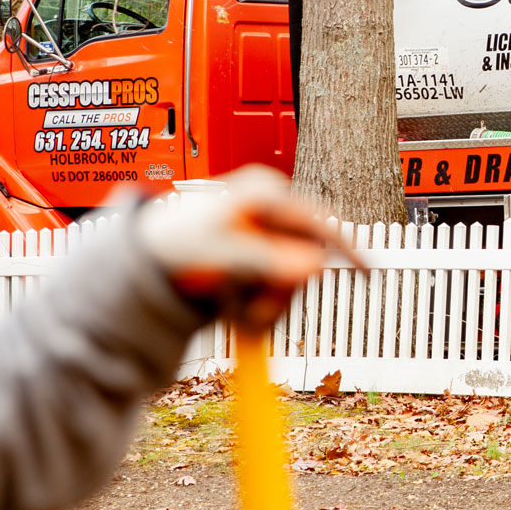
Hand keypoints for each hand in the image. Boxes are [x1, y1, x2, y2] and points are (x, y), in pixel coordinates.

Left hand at [136, 166, 357, 327]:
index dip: (346, 247)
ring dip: (265, 302)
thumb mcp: (221, 253)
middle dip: (282, 292)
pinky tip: (230, 305)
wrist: (143, 256)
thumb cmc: (173, 243)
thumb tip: (314, 267)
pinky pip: (274, 284)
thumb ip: (267, 261)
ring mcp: (263, 232)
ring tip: (229, 309)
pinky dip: (257, 302)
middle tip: (252, 316)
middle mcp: (268, 209)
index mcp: (263, 193)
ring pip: (291, 276)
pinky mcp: (257, 254)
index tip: (367, 273)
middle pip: (305, 256)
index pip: (317, 221)